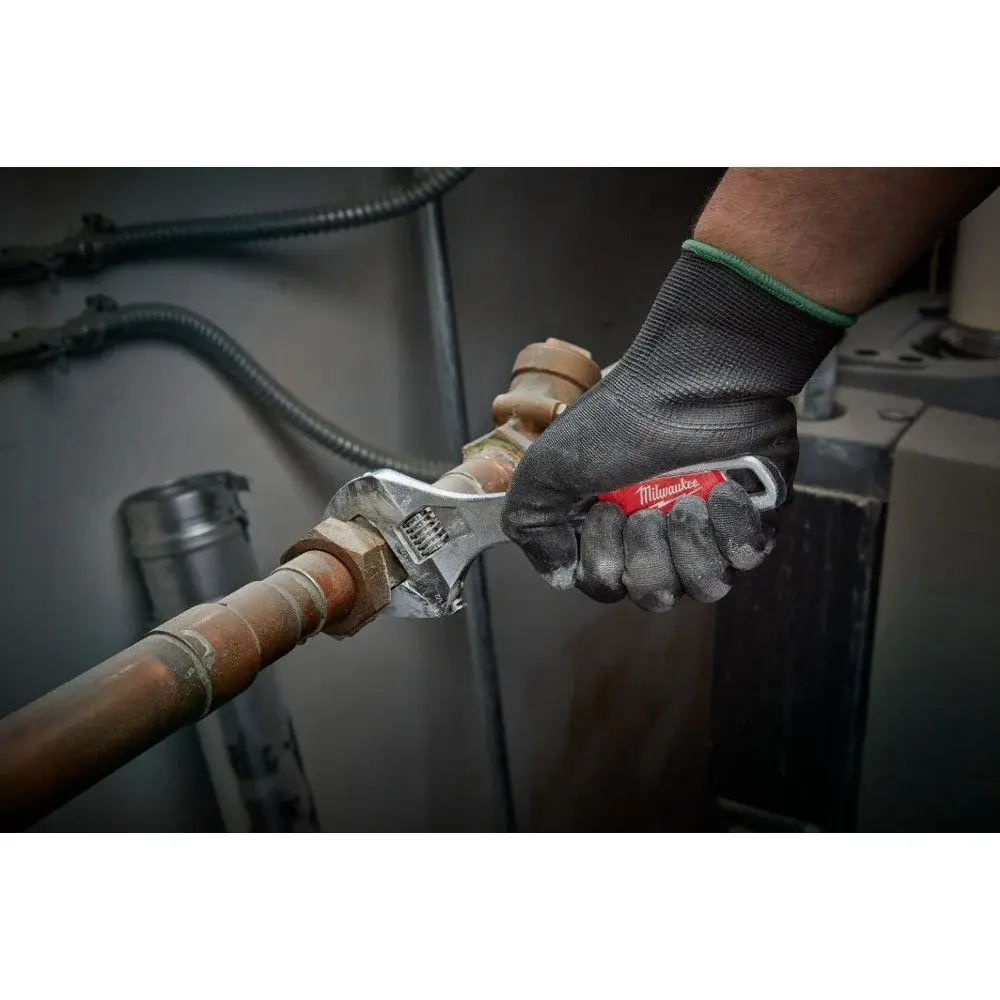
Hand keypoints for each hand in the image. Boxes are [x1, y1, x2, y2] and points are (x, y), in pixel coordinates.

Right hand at [501, 248, 842, 610]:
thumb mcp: (547, 469)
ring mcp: (707, 528)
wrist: (693, 380)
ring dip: (690, 546)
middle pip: (655, 594)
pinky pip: (748, 558)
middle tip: (647, 511)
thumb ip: (532, 527)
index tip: (605, 509)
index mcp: (609, 526)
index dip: (603, 563)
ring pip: (705, 586)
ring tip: (689, 501)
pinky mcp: (750, 517)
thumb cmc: (620, 421)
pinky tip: (722, 491)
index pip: (605, 585)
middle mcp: (657, 533)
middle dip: (648, 558)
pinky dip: (732, 529)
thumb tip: (559, 576)